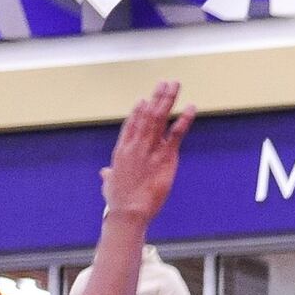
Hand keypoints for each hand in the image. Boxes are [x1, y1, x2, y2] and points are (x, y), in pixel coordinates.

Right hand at [101, 81, 195, 224]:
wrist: (129, 210)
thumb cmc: (118, 202)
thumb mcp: (110, 185)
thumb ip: (108, 176)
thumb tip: (105, 173)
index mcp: (122, 150)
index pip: (131, 125)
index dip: (138, 111)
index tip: (144, 99)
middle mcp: (136, 144)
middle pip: (148, 115)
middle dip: (157, 97)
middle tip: (165, 83)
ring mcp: (150, 148)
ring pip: (159, 118)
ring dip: (168, 100)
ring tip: (174, 85)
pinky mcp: (165, 157)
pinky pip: (176, 134)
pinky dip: (183, 120)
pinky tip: (189, 108)